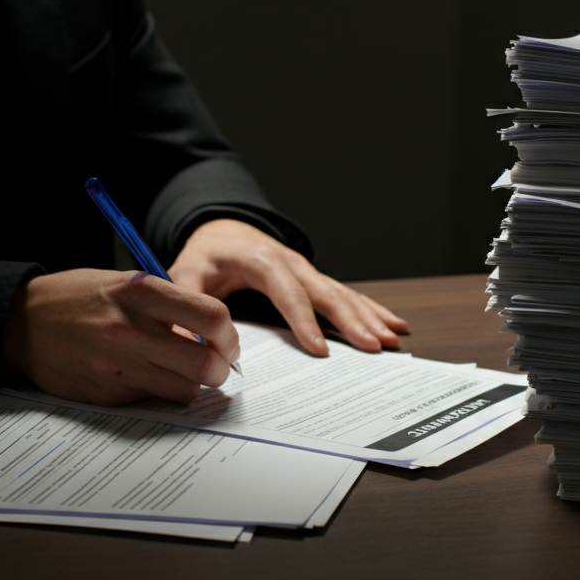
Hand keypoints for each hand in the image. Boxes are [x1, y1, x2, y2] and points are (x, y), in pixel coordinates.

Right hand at [4, 268, 240, 405]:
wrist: (21, 322)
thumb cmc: (76, 297)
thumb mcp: (123, 282)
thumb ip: (166, 304)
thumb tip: (211, 335)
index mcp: (140, 291)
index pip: (212, 317)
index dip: (229, 335)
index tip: (226, 341)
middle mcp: (131, 329)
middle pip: (207, 363)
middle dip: (220, 369)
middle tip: (216, 365)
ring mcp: (118, 365)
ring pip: (186, 389)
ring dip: (193, 384)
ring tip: (181, 372)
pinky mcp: (107, 392)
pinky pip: (153, 398)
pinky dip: (159, 391)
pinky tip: (143, 375)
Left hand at [169, 219, 408, 356]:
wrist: (221, 230)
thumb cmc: (205, 256)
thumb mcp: (186, 274)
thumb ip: (188, 305)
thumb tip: (191, 344)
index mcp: (261, 260)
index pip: (287, 293)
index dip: (304, 322)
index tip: (320, 349)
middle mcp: (291, 262)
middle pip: (326, 292)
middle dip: (352, 320)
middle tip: (374, 346)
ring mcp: (306, 270)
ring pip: (342, 293)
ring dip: (369, 316)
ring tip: (393, 339)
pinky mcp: (313, 279)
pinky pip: (345, 294)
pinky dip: (371, 308)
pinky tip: (393, 323)